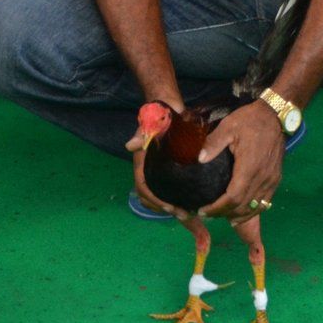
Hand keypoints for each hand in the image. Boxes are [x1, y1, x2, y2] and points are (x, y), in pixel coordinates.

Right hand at [125, 102, 186, 218]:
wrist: (168, 107)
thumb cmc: (157, 115)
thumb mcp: (149, 123)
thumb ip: (141, 134)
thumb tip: (130, 146)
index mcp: (142, 163)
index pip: (143, 186)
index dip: (154, 199)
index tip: (169, 208)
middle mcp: (150, 169)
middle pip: (151, 196)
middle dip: (165, 208)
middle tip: (185, 215)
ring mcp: (160, 170)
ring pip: (160, 194)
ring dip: (172, 206)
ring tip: (190, 214)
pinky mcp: (171, 168)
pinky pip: (170, 188)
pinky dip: (178, 198)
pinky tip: (192, 202)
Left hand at [196, 101, 284, 220]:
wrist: (275, 116)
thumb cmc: (250, 120)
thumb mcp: (228, 126)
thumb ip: (213, 143)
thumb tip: (199, 159)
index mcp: (249, 167)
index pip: (232, 197)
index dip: (218, 208)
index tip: (204, 211)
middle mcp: (262, 178)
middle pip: (243, 206)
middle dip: (225, 213)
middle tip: (209, 214)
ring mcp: (271, 180)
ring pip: (256, 207)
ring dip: (240, 215)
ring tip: (224, 216)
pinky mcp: (276, 178)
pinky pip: (265, 201)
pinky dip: (253, 210)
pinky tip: (243, 211)